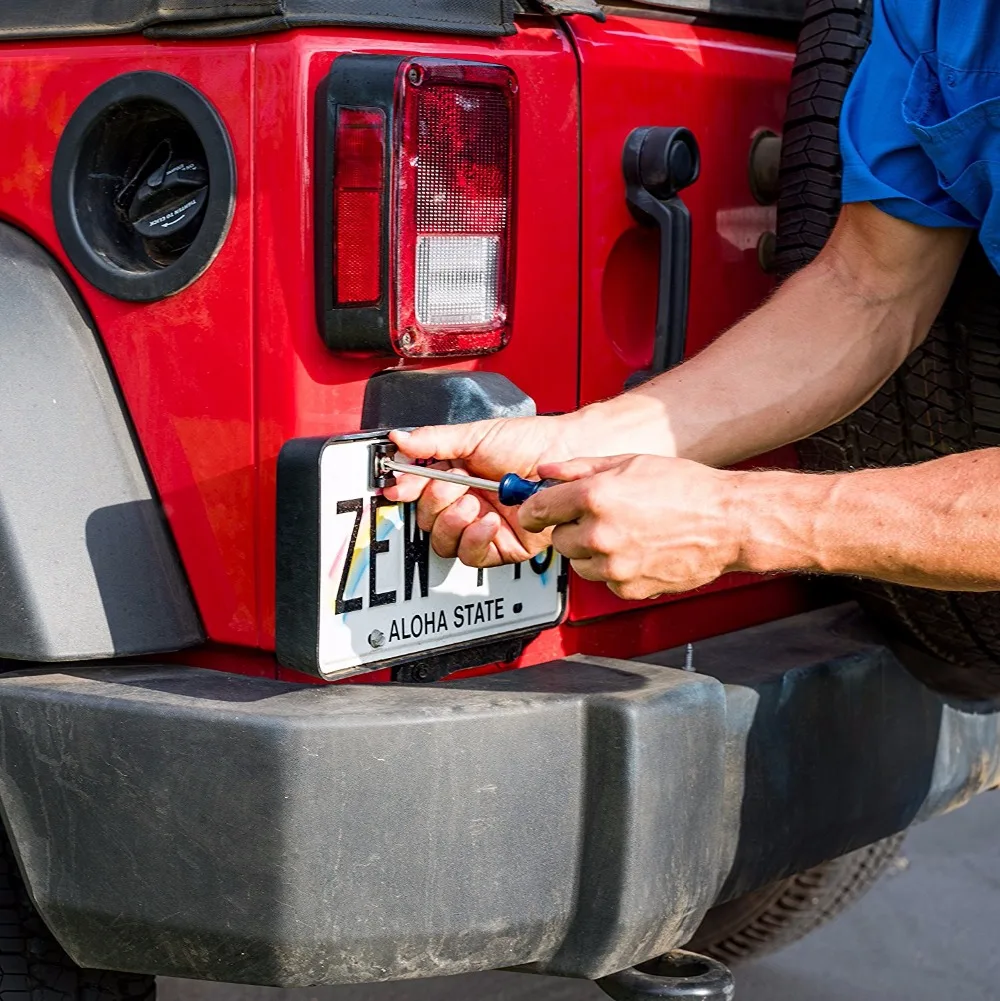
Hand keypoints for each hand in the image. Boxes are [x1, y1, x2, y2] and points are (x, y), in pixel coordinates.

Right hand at [383, 416, 579, 566]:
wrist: (566, 455)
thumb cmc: (531, 442)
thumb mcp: (476, 435)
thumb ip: (435, 441)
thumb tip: (400, 440)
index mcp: (456, 477)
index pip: (419, 492)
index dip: (408, 491)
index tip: (401, 486)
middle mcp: (467, 503)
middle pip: (428, 522)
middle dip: (435, 503)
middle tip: (454, 485)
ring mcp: (484, 527)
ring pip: (446, 543)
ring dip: (452, 523)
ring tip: (472, 502)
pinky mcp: (503, 546)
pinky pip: (474, 556)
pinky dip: (475, 540)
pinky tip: (488, 521)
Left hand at [519, 454, 744, 598]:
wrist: (727, 522)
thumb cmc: (686, 489)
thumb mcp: (628, 463)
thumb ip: (579, 468)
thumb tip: (545, 471)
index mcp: (595, 497)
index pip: (537, 510)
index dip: (532, 510)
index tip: (534, 512)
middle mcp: (600, 534)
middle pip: (558, 539)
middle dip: (571, 528)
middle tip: (597, 517)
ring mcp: (614, 566)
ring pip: (578, 563)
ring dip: (591, 551)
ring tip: (623, 532)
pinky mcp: (628, 589)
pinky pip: (604, 581)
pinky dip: (613, 569)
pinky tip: (637, 550)